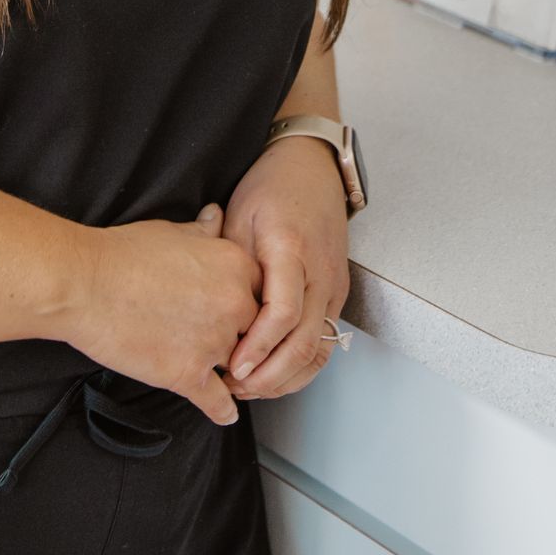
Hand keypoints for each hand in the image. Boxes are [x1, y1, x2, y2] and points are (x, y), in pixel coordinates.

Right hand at [66, 207, 261, 426]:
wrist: (85, 285)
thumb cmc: (122, 254)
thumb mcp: (173, 231)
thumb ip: (204, 231)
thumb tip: (215, 216)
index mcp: (234, 266)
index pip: (264, 291)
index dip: (250, 302)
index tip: (242, 312)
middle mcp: (233, 305)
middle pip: (257, 330)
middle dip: (244, 337)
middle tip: (231, 342)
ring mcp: (213, 343)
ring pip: (239, 366)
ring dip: (234, 372)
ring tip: (232, 379)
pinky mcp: (188, 375)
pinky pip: (219, 402)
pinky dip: (224, 410)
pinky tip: (226, 413)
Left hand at [221, 135, 350, 401]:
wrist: (310, 166)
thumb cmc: (271, 187)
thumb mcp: (239, 220)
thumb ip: (232, 268)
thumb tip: (217, 317)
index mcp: (292, 249)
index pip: (282, 313)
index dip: (256, 348)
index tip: (231, 367)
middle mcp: (320, 273)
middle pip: (304, 342)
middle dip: (268, 376)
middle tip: (234, 388)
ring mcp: (334, 285)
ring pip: (320, 350)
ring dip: (286, 377)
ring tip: (251, 387)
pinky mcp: (338, 293)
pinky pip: (326, 340)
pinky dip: (302, 365)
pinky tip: (275, 373)